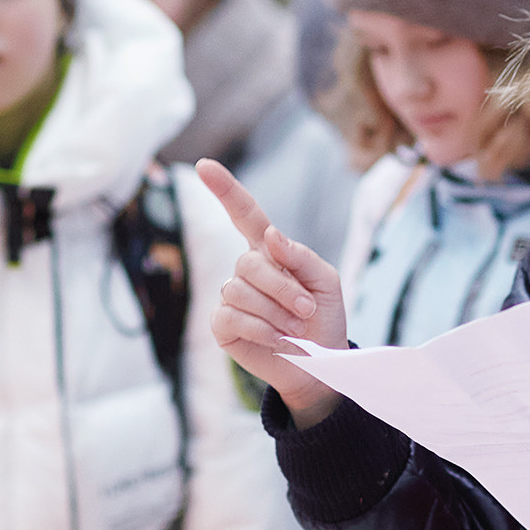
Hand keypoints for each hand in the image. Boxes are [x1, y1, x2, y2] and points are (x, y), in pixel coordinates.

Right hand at [198, 159, 348, 425]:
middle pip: (249, 262)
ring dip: (276, 312)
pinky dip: (262, 330)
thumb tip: (270, 236)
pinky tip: (277, 339)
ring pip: (240, 290)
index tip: (204, 165)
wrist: (320, 363)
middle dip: (282, 287)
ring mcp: (230, 297)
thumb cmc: (324, 318)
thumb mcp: (326, 281)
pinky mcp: (221, 325)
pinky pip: (233, 317)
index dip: (225, 189)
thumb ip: (301, 255)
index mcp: (270, 252)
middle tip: (307, 310)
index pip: (244, 214)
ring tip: (295, 327)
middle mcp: (245, 271)